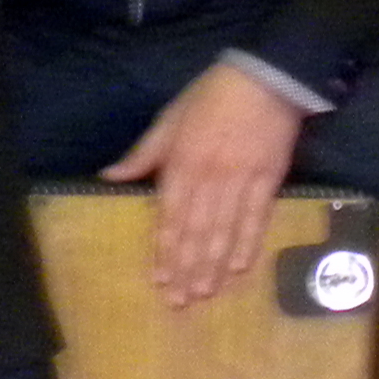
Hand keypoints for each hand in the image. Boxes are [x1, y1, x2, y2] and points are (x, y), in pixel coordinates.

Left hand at [102, 59, 299, 305]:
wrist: (265, 77)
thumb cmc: (210, 97)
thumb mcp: (169, 118)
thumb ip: (143, 153)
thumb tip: (109, 178)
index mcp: (181, 163)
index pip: (170, 215)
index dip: (165, 249)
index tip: (159, 279)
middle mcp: (210, 178)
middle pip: (196, 230)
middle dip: (187, 268)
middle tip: (181, 301)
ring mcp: (241, 180)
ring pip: (224, 230)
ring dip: (214, 264)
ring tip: (205, 292)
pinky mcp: (270, 179)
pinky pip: (257, 217)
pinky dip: (248, 243)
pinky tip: (240, 267)